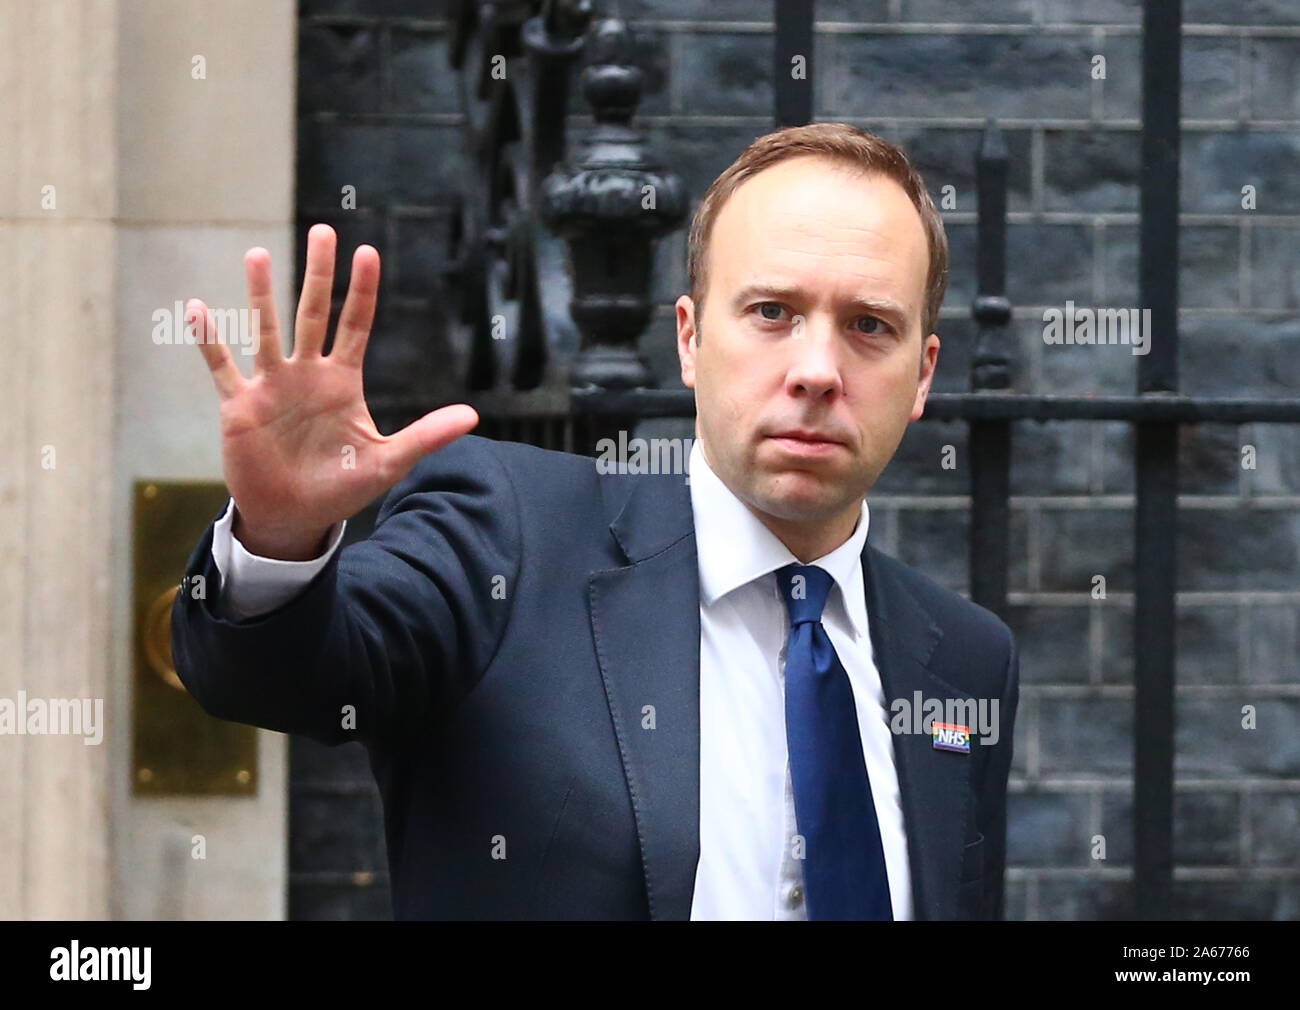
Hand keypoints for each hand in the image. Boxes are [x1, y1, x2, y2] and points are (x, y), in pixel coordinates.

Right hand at [188, 223, 478, 559]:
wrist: (295, 517)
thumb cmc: (341, 487)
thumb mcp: (389, 462)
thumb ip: (427, 436)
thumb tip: (473, 417)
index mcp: (342, 381)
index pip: (355, 324)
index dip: (362, 290)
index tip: (367, 251)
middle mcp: (307, 374)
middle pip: (313, 312)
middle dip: (319, 273)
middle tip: (323, 230)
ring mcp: (272, 386)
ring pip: (265, 330)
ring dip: (261, 294)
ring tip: (257, 254)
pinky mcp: (240, 406)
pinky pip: (221, 367)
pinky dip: (210, 340)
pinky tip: (198, 308)